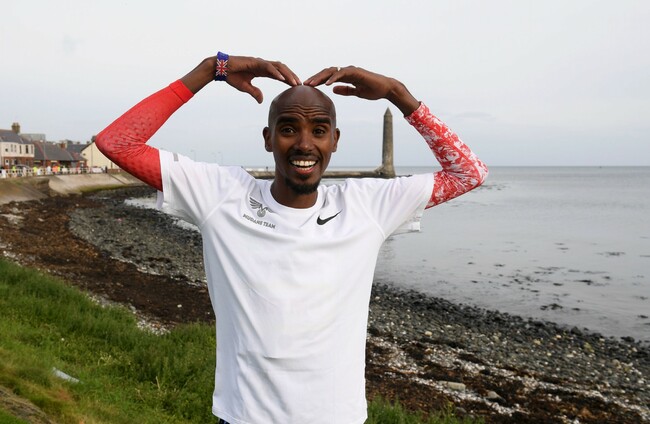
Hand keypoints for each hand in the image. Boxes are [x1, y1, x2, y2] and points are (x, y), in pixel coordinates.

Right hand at [226, 56, 300, 102]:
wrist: (220, 69)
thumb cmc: (232, 76)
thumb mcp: (245, 87)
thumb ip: (254, 92)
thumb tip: (261, 101)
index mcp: (261, 70)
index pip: (278, 74)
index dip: (288, 79)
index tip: (296, 86)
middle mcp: (262, 64)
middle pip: (281, 69)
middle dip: (291, 76)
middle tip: (300, 85)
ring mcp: (259, 62)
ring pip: (278, 66)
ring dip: (287, 74)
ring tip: (295, 82)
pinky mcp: (254, 61)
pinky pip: (268, 67)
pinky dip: (276, 73)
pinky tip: (282, 80)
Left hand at [304, 66, 419, 115]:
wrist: (386, 89)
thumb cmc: (373, 90)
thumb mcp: (355, 92)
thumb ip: (345, 90)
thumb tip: (333, 90)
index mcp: (345, 76)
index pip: (327, 77)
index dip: (317, 81)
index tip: (308, 87)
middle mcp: (347, 71)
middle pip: (327, 73)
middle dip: (315, 78)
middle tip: (304, 84)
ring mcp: (351, 70)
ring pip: (332, 71)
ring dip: (320, 77)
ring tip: (311, 84)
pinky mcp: (356, 72)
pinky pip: (342, 74)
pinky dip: (333, 78)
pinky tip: (326, 84)